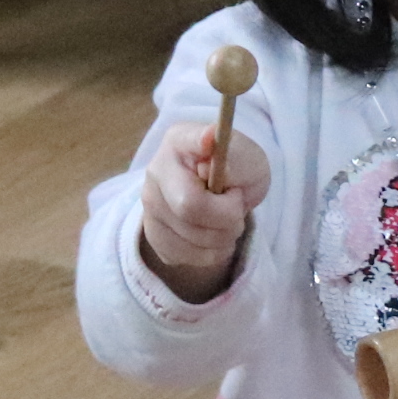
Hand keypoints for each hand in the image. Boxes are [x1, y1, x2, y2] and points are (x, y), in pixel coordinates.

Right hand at [137, 120, 267, 303]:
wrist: (228, 192)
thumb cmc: (238, 169)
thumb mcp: (249, 157)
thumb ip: (234, 155)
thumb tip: (209, 142)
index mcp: (177, 143)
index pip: (187, 157)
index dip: (204, 167)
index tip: (214, 158)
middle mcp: (154, 173)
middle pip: (189, 209)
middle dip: (227, 217)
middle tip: (237, 208)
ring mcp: (148, 206)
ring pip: (191, 239)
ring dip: (224, 237)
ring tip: (228, 221)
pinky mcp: (153, 235)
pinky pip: (186, 256)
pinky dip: (212, 253)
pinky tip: (214, 235)